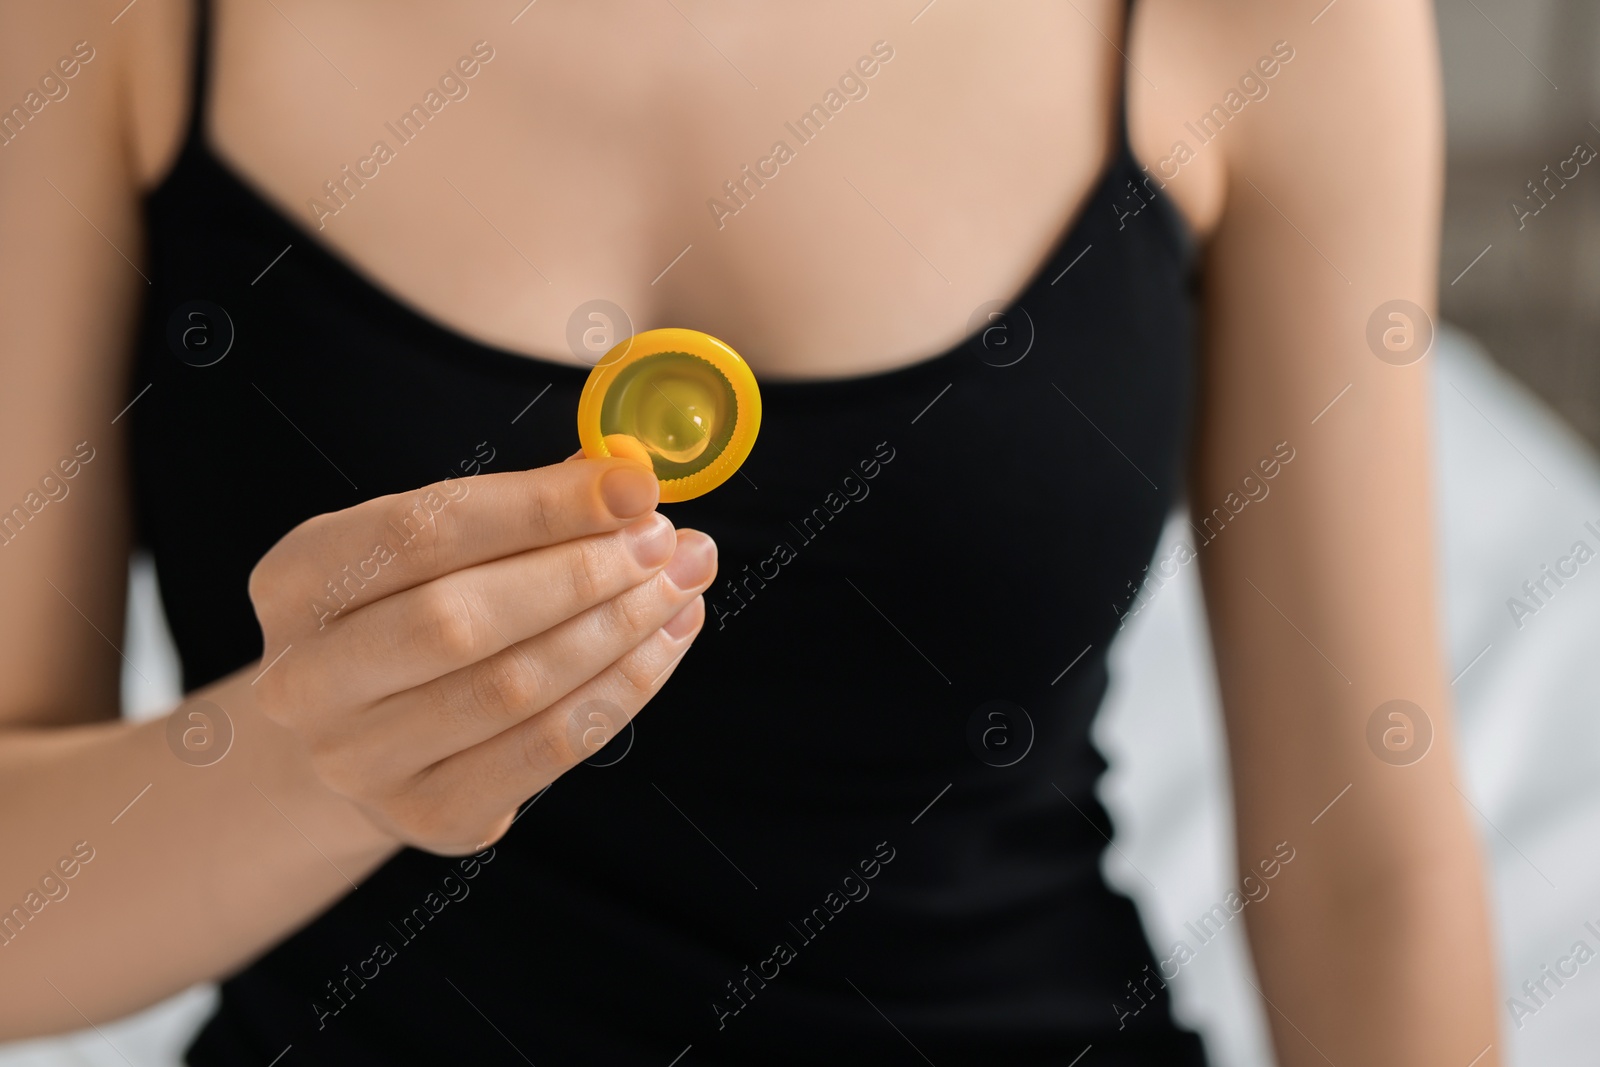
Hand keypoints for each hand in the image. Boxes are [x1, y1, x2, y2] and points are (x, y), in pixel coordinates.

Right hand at [246, 456, 715, 853]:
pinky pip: (547, 749)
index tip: (631, 484)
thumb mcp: (434, 550)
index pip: (423, 531)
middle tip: (664, 541)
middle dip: (581, 573)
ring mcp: (361, 761)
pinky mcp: (431, 816)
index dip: (538, 506)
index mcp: (298, 581)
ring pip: (512, 688)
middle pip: (458, 619)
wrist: (358, 739)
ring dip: (617, 629)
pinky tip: (665, 642)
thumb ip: (519, 510)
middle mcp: (307, 679)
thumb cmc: (409, 616)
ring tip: (680, 583)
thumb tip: (625, 475)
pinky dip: (622, 689)